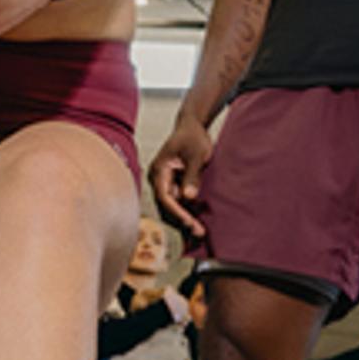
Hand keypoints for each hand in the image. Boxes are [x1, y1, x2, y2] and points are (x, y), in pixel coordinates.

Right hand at [148, 116, 214, 241]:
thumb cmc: (193, 137)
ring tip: (200, 232)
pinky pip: (179, 202)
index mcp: (159, 170)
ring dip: (185, 219)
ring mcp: (166, 183)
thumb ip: (192, 176)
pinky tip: (198, 222)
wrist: (193, 127)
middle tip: (198, 232)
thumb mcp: (196, 155)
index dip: (176, 211)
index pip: (164, 196)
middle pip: (166, 206)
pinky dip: (188, 212)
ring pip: (172, 207)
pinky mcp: (174, 185)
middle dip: (181, 220)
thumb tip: (188, 198)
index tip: (189, 222)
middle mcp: (158, 179)